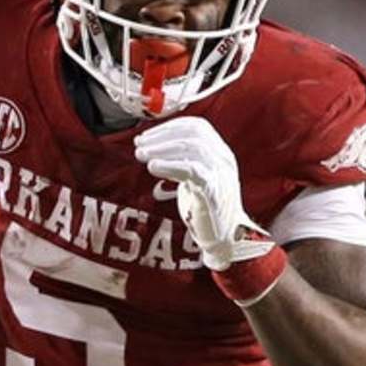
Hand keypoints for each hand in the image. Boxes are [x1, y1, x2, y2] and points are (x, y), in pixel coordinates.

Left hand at [134, 116, 274, 271]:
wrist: (226, 238)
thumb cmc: (206, 207)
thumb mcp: (195, 177)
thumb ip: (181, 160)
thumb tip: (150, 145)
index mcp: (220, 152)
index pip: (197, 126)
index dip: (169, 127)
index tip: (146, 135)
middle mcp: (223, 159)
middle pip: (194, 134)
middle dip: (162, 136)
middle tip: (139, 145)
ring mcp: (221, 174)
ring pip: (193, 148)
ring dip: (162, 149)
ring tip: (142, 156)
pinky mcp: (213, 192)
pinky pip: (193, 171)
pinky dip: (170, 165)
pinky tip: (153, 167)